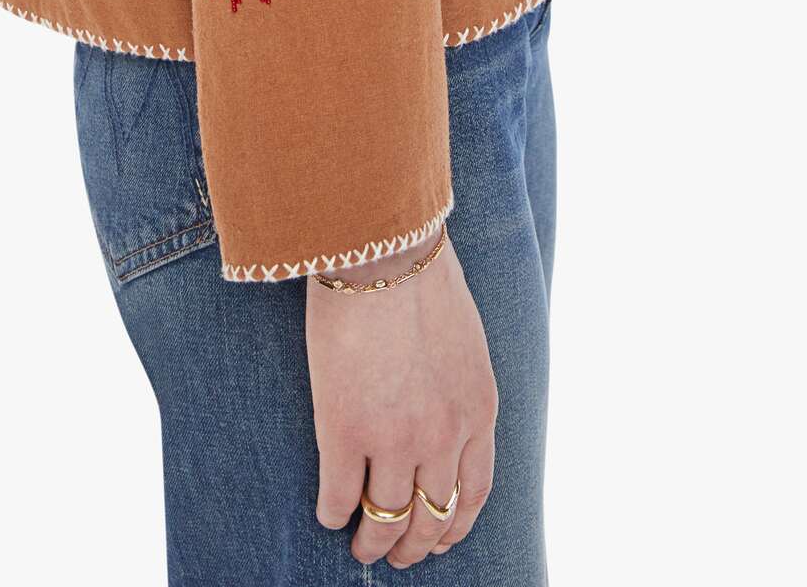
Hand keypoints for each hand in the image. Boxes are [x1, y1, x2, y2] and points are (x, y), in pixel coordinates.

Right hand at [307, 231, 499, 565]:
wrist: (384, 250)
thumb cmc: (420, 275)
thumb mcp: (463, 339)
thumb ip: (457, 384)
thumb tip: (441, 405)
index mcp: (478, 411)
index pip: (472, 493)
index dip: (453, 525)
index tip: (438, 538)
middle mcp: (443, 437)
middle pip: (431, 518)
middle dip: (414, 546)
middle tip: (396, 556)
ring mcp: (394, 440)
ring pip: (386, 519)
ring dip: (372, 541)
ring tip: (359, 546)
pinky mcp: (345, 431)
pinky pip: (338, 497)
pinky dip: (332, 512)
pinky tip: (328, 511)